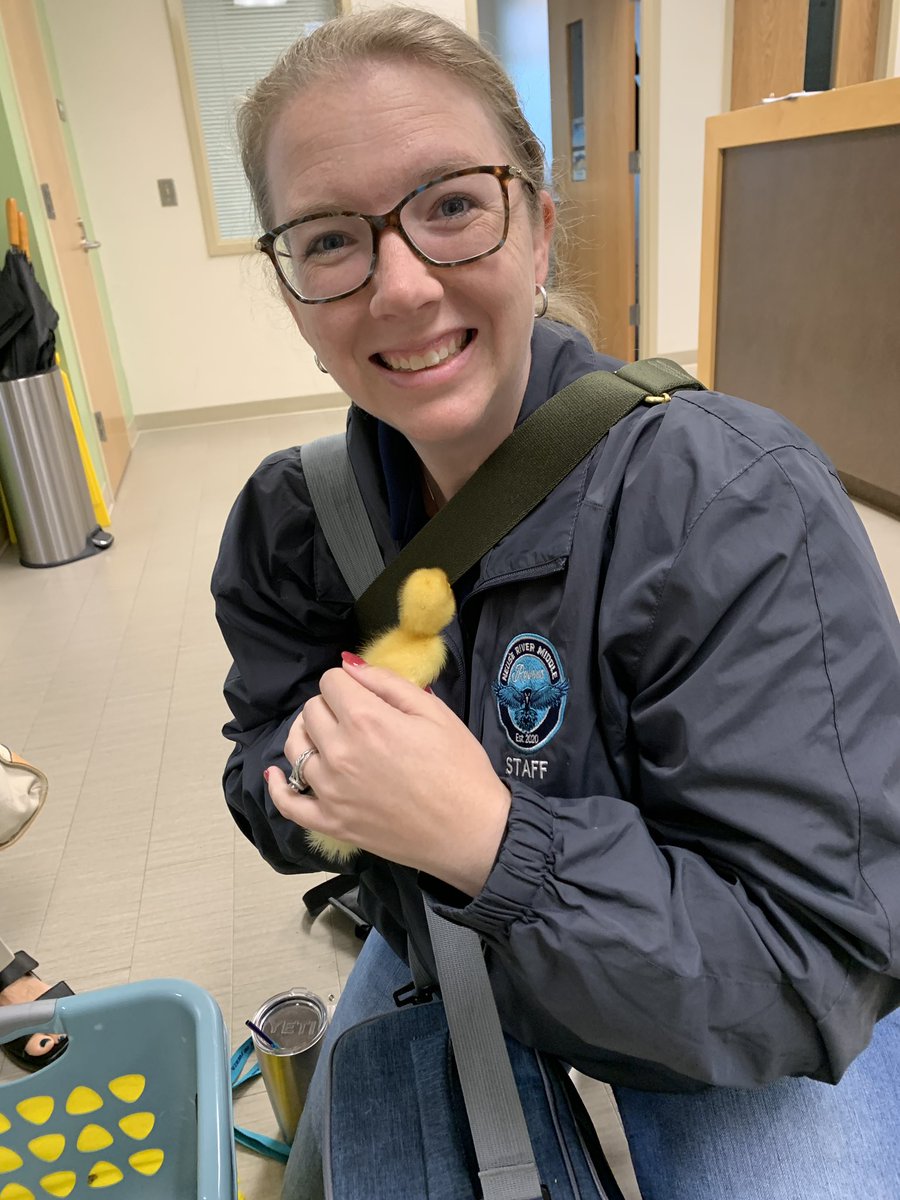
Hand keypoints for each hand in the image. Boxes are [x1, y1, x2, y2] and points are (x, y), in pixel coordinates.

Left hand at [266, 660, 510, 894]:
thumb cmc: (461, 769)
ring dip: (309, 735)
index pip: (332, 682)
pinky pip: (288, 802)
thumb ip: (388, 683)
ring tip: (331, 739)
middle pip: (311, 711)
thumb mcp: (435, 712)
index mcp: (367, 720)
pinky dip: (278, 785)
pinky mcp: (331, 823)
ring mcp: (330, 791)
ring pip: (295, 747)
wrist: (473, 832)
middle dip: (331, 706)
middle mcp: (340, 752)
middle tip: (358, 718)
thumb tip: (349, 665)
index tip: (365, 693)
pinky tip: (278, 774)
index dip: (349, 683)